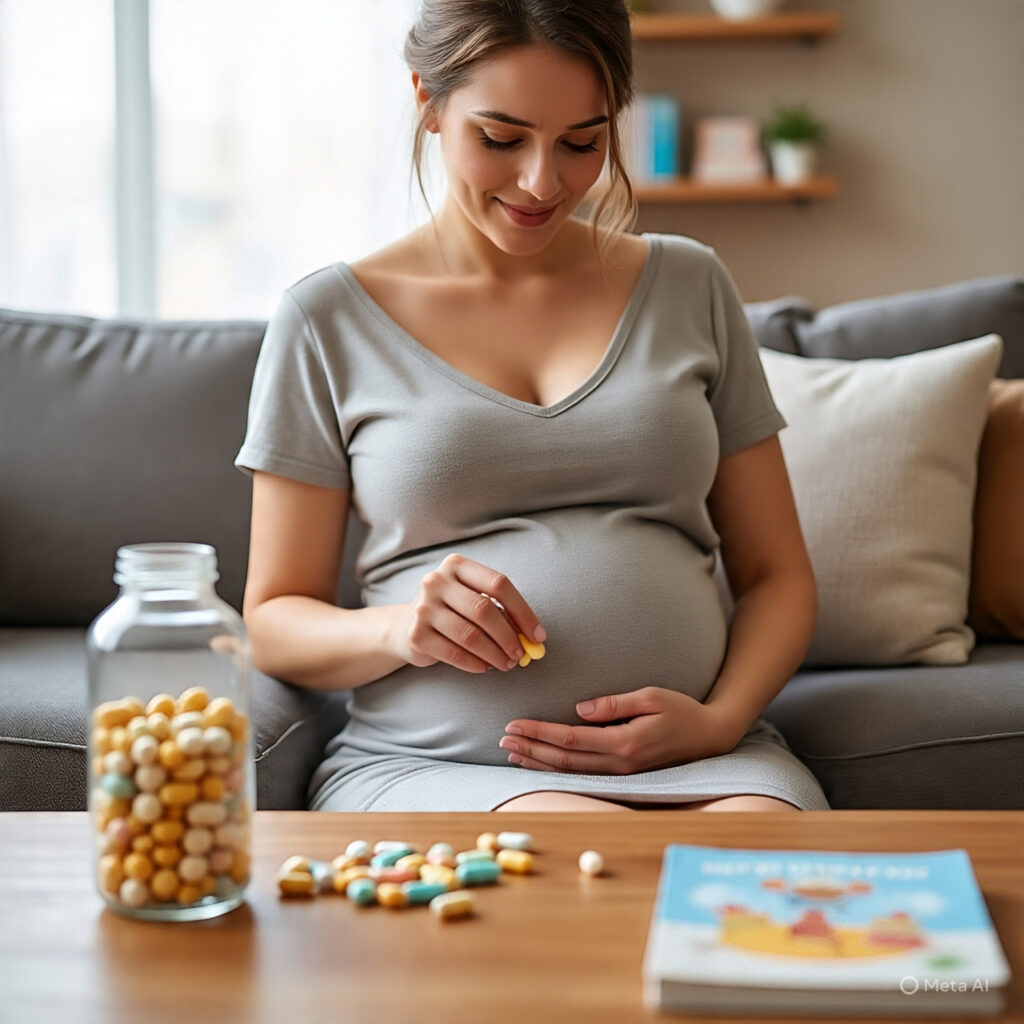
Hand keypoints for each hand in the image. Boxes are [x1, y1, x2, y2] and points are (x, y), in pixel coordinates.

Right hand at [387, 553, 545, 674]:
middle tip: (521, 654)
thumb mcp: (472, 600)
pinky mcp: (416, 634)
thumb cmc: (451, 611)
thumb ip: (500, 612)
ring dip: (494, 654)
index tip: (538, 635)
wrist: (405, 627)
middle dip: (509, 636)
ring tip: (506, 664)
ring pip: (470, 635)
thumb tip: (532, 637)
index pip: (498, 584)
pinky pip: (454, 654)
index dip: (523, 611)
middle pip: (484, 610)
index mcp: (456, 565)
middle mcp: (436, 581)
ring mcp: (423, 607)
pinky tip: (484, 667)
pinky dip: (475, 663)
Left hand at [499, 687, 741, 773]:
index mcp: (624, 742)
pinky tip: (540, 763)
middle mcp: (619, 763)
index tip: (515, 724)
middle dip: (530, 748)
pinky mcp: (623, 774)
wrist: (710, 736)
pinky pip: (582, 774)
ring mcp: (621, 773)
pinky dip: (557, 769)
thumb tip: (580, 709)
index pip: (570, 739)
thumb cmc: (682, 710)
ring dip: (538, 761)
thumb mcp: (651, 696)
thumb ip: (615, 704)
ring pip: (570, 771)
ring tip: (512, 753)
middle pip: (564, 760)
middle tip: (502, 738)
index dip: (539, 732)